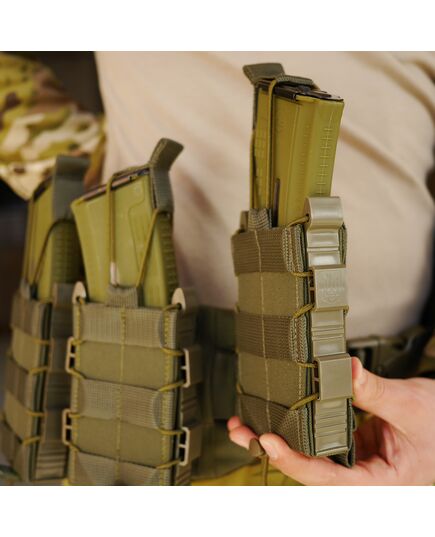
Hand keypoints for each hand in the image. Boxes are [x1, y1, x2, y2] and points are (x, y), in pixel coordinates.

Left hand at [228, 357, 434, 484]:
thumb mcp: (408, 405)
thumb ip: (375, 391)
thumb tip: (344, 370)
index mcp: (378, 482)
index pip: (329, 480)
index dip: (296, 463)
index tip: (269, 442)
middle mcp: (360, 473)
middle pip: (309, 469)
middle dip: (273, 451)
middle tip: (242, 431)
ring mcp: (351, 457)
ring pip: (308, 453)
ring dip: (276, 439)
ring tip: (244, 424)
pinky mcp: (346, 440)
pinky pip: (316, 435)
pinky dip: (294, 424)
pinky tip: (273, 412)